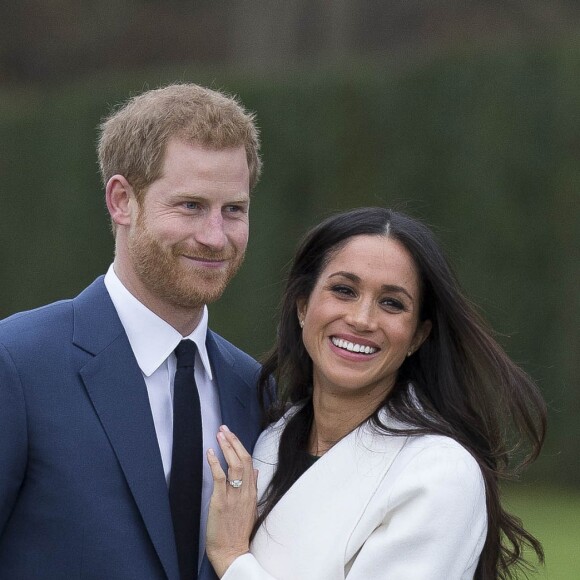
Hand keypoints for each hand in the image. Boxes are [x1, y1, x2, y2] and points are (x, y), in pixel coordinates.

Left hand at [206, 425, 257, 577]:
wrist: (232, 551)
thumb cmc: (238, 530)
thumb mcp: (251, 506)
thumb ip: (253, 486)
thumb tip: (256, 470)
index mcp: (252, 491)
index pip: (249, 462)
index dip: (240, 446)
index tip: (232, 434)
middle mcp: (245, 491)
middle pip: (243, 459)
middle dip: (233, 441)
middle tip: (224, 429)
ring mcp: (234, 496)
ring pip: (234, 465)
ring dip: (226, 447)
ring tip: (219, 435)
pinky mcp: (221, 501)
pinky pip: (220, 478)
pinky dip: (215, 463)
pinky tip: (210, 452)